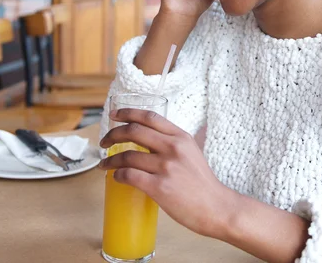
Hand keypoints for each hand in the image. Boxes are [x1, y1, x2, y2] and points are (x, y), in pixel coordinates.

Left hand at [99, 108, 235, 238]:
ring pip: (127, 155)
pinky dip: (118, 175)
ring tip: (104, 164)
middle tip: (104, 142)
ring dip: (110, 160)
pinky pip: (129, 176)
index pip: (149, 116)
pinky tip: (116, 177)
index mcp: (181, 137)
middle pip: (133, 131)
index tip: (114, 115)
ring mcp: (166, 167)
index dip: (128, 113)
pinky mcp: (159, 187)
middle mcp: (173, 148)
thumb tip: (149, 139)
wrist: (217, 208)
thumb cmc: (203, 183)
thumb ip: (173, 143)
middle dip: (113, 134)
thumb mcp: (192, 152)